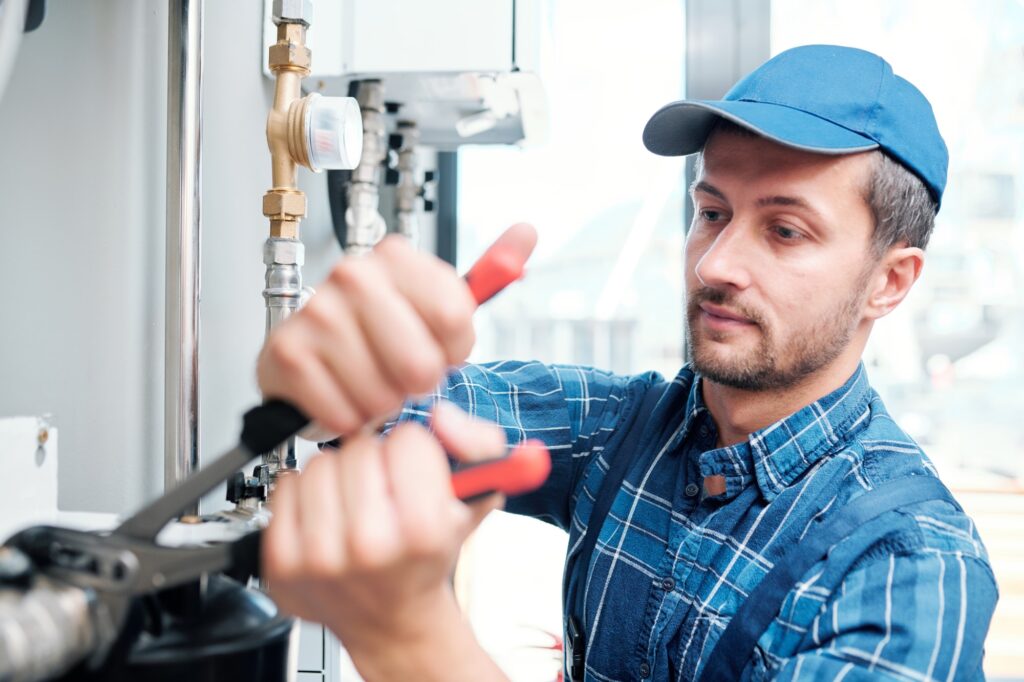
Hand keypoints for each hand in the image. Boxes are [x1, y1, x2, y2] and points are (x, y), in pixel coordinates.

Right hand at [256, 223, 537, 437]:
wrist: (319, 364)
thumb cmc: (384, 337)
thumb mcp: (444, 306)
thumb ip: (491, 271)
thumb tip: (528, 231)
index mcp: (397, 257)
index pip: (454, 317)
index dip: (452, 351)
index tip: (438, 347)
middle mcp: (354, 275)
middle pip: (420, 363)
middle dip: (418, 384)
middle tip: (400, 372)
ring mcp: (317, 312)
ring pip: (382, 394)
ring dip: (381, 404)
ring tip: (368, 382)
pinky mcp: (287, 353)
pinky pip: (343, 412)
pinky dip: (348, 418)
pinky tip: (340, 395)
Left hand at [262, 402, 508, 679]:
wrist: (391, 620)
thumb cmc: (429, 555)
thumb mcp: (474, 498)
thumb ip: (477, 443)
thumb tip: (441, 417)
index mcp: (423, 530)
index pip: (408, 440)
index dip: (415, 452)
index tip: (416, 476)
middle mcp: (368, 546)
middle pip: (360, 448)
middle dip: (375, 462)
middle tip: (385, 493)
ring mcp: (320, 558)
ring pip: (319, 464)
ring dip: (338, 476)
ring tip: (355, 505)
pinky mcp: (283, 562)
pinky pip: (286, 487)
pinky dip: (305, 495)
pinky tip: (328, 518)